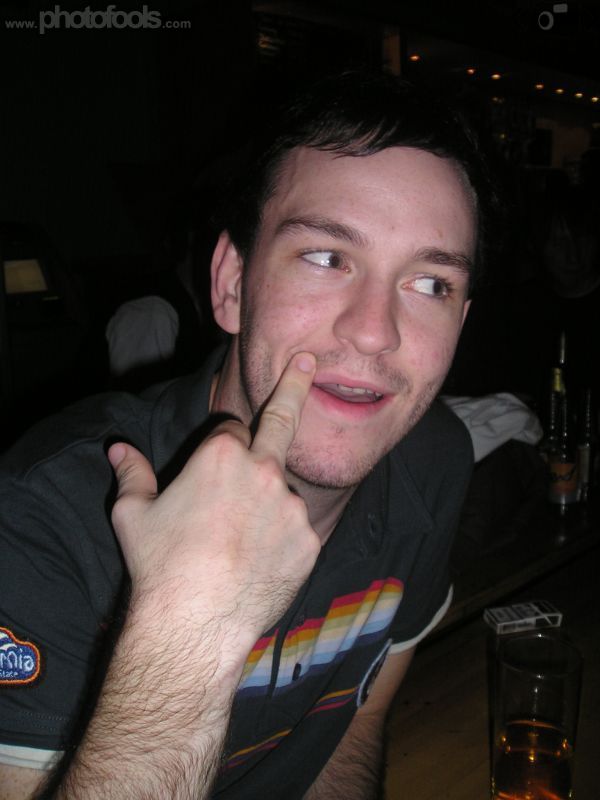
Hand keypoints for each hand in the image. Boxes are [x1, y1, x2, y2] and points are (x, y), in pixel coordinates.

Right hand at [107, 352, 319, 651]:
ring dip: (268, 503)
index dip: (218, 447)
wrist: (195, 623)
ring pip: (282, 491)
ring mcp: (291, 506)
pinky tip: (257, 563)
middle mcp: (263, 470)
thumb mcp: (134, 513)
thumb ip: (131, 472)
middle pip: (282, 418)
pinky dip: (281, 538)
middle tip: (307, 362)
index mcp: (221, 455)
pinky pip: (295, 529)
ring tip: (238, 545)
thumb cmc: (160, 564)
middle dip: (295, 384)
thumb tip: (117, 447)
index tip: (210, 470)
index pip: (229, 429)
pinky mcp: (309, 539)